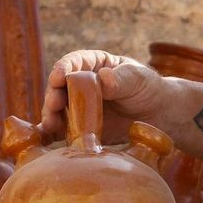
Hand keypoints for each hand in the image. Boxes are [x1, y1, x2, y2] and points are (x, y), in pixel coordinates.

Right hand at [39, 50, 168, 138]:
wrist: (157, 115)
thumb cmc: (147, 88)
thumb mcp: (137, 78)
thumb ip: (120, 79)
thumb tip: (103, 78)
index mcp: (93, 64)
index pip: (74, 62)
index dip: (64, 68)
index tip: (58, 77)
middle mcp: (80, 84)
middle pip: (59, 87)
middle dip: (53, 94)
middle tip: (53, 104)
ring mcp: (78, 106)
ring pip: (56, 109)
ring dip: (50, 115)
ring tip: (51, 124)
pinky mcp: (78, 127)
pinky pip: (61, 130)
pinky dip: (51, 134)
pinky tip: (44, 139)